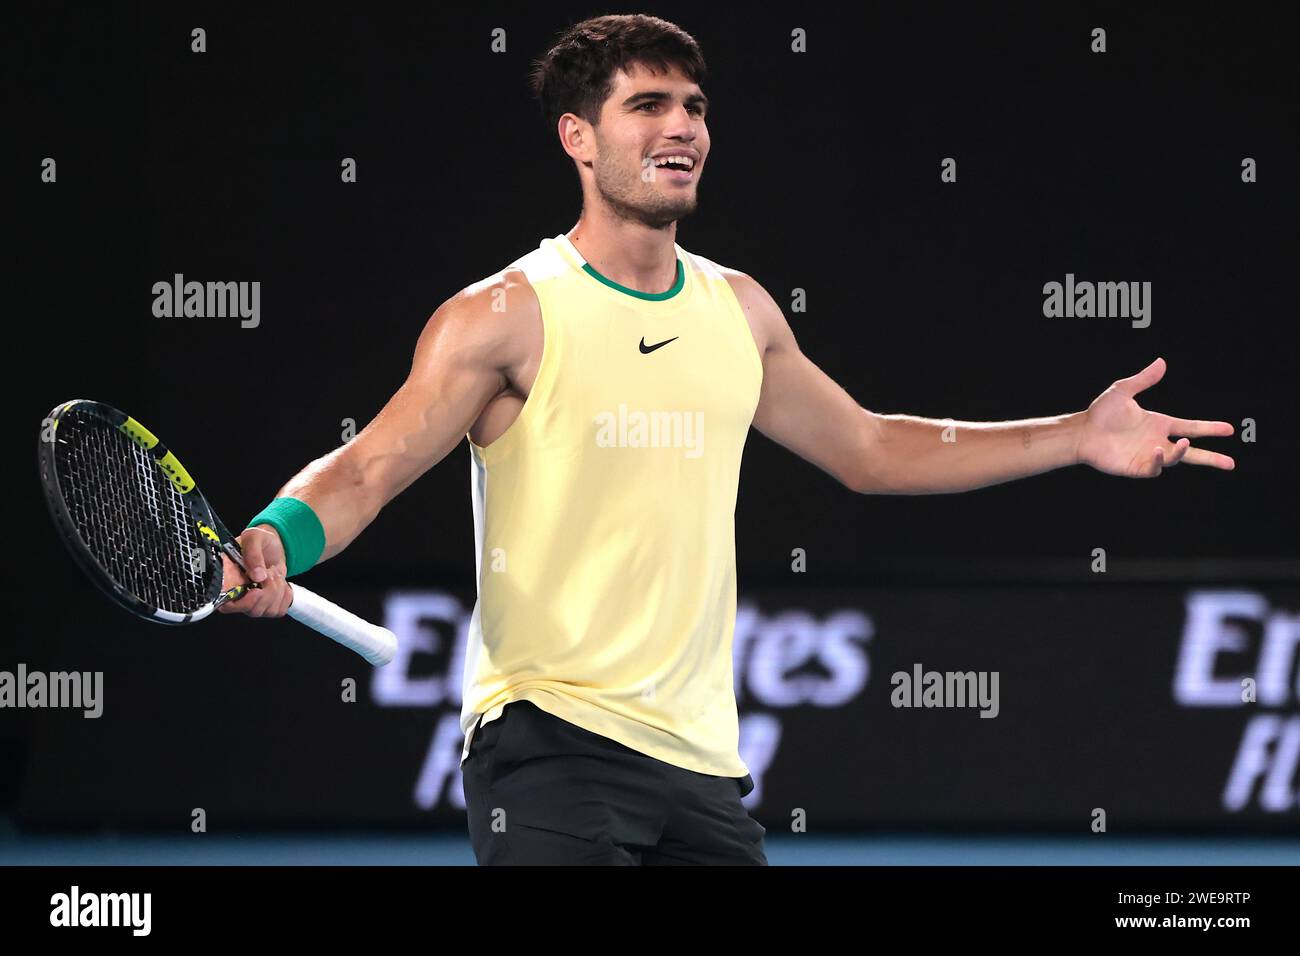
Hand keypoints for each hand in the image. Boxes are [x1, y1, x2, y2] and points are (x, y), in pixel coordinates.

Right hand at [216, 525, 293, 617]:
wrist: (275, 545)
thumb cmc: (259, 540)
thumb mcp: (254, 536)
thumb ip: (253, 552)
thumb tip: (257, 576)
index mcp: (227, 578)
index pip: (224, 603)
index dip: (241, 603)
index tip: (256, 590)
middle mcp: (237, 593)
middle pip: (250, 610)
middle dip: (267, 592)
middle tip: (269, 572)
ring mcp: (252, 600)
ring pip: (266, 611)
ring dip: (277, 591)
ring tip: (273, 574)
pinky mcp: (267, 603)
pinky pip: (279, 610)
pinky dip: (285, 596)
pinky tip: (280, 583)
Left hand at [1075, 357, 1235, 476]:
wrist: (1082, 432)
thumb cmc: (1101, 413)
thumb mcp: (1123, 391)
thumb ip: (1144, 379)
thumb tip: (1161, 362)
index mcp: (1159, 423)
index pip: (1191, 426)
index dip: (1210, 428)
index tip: (1230, 429)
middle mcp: (1158, 441)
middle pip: (1191, 452)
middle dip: (1211, 458)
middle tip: (1231, 463)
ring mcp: (1148, 455)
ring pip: (1175, 459)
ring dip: (1182, 452)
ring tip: (1184, 442)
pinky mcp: (1137, 467)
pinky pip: (1155, 468)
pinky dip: (1161, 461)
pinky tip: (1158, 450)